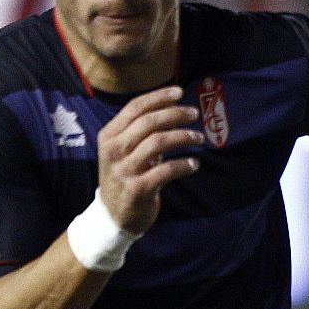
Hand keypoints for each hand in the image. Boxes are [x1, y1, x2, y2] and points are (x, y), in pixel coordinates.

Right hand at [96, 86, 204, 233]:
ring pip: (158, 142)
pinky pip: (167, 170)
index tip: (180, 92)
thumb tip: (172, 108)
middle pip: (149, 122)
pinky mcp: (138, 189)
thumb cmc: (125, 177)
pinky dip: (184, 164)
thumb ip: (140, 131)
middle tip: (194, 114)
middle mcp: (113, 150)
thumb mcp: (123, 151)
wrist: (114, 215)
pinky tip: (194, 164)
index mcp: (109, 136)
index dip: (159, 97)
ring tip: (199, 137)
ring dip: (183, 137)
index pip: (135, 108)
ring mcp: (124, 170)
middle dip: (175, 114)